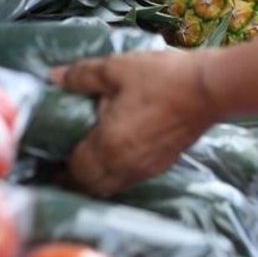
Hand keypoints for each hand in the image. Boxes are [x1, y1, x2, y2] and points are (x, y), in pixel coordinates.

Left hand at [50, 50, 217, 196]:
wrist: (209, 89)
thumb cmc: (161, 78)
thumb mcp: (116, 69)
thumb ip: (82, 76)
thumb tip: (53, 78)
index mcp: (108, 146)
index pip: (75, 172)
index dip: (59, 171)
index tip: (48, 163)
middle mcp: (125, 166)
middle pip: (92, 187)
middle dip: (75, 181)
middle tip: (63, 165)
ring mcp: (147, 168)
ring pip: (113, 186)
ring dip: (97, 180)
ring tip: (87, 161)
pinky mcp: (164, 164)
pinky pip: (131, 178)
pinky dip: (118, 174)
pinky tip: (118, 154)